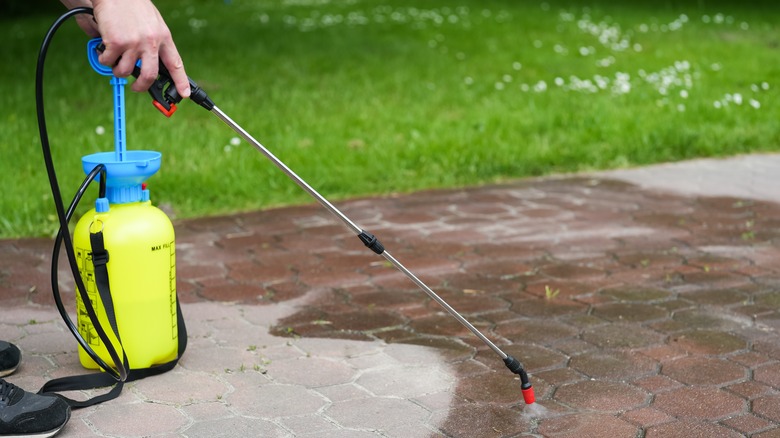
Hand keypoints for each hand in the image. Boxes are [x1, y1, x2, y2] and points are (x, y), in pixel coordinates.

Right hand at [60, 0, 190, 97]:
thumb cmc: (133, 6)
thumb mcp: (153, 22)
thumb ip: (155, 41)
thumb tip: (152, 61)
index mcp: (163, 37)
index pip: (175, 64)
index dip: (180, 82)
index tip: (184, 94)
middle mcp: (150, 42)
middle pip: (149, 75)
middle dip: (142, 86)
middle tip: (136, 87)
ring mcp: (133, 43)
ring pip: (125, 71)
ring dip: (118, 70)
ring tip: (115, 61)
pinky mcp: (116, 42)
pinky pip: (109, 61)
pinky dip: (104, 59)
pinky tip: (104, 50)